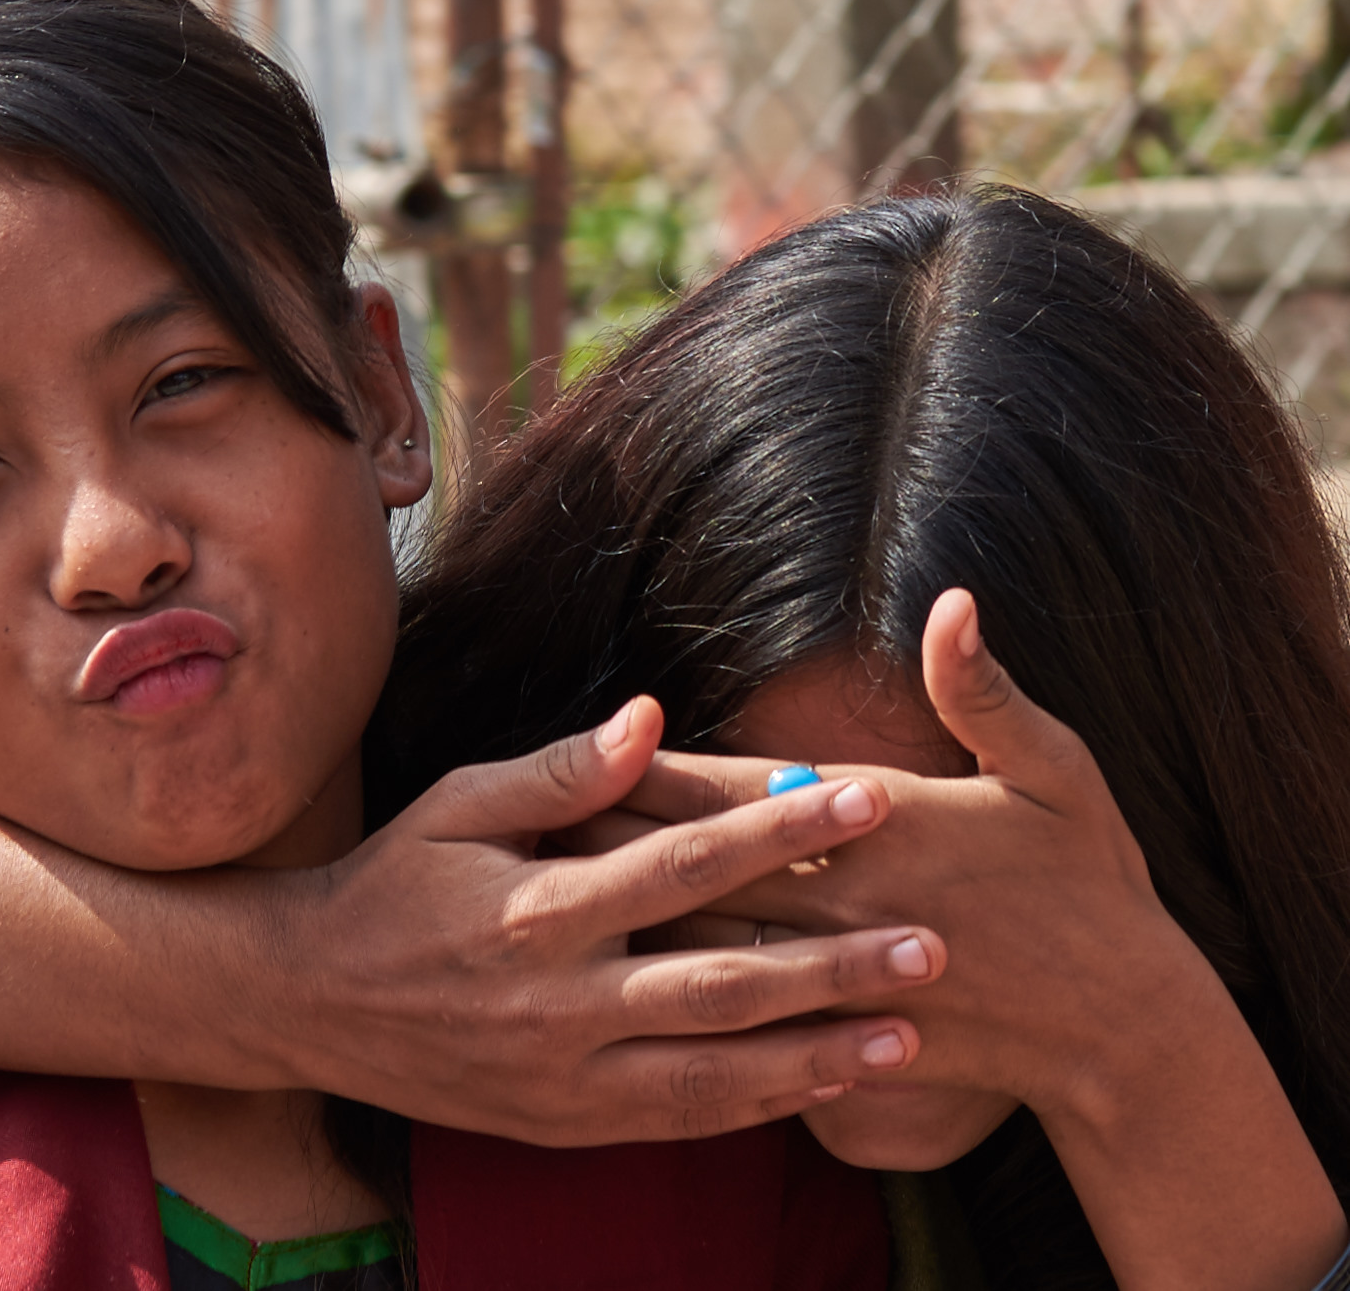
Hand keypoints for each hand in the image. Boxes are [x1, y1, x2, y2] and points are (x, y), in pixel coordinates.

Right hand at [268, 695, 945, 1145]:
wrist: (309, 1002)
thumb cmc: (390, 884)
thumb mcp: (454, 806)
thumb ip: (558, 773)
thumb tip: (653, 720)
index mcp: (536, 908)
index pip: (684, 864)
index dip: (781, 832)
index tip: (869, 798)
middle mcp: (558, 1000)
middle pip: (720, 983)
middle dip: (833, 964)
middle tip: (933, 942)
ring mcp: (563, 1073)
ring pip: (713, 1071)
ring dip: (816, 1053)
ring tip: (909, 1034)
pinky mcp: (563, 1123)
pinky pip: (678, 1119)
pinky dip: (757, 1105)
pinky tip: (826, 1085)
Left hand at [604, 590, 1345, 1287]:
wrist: (1126, 1030)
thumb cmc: (1089, 885)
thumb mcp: (1055, 772)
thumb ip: (986, 690)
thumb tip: (951, 601)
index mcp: (878, 823)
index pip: (732, 790)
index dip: (648, 769)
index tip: (574, 748)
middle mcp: (840, 900)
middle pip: (693, 866)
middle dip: (604, 844)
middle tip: (511, 827)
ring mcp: (834, 976)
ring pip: (697, 945)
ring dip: (619, 922)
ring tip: (531, 905)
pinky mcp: (836, 1036)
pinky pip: (736, 1023)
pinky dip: (672, 1003)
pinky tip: (608, 995)